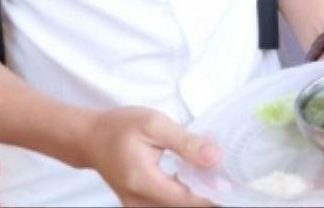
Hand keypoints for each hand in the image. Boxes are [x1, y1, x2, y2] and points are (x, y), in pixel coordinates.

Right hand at [83, 107, 217, 206]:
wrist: (90, 138)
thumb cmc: (120, 127)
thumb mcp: (155, 125)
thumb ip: (186, 143)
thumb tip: (215, 158)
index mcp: (143, 183)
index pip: (186, 200)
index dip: (212, 196)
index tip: (233, 186)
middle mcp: (138, 202)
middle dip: (207, 195)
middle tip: (225, 175)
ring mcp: (137, 206)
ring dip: (196, 195)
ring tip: (213, 175)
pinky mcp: (139, 204)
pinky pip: (167, 205)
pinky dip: (184, 194)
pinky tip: (197, 178)